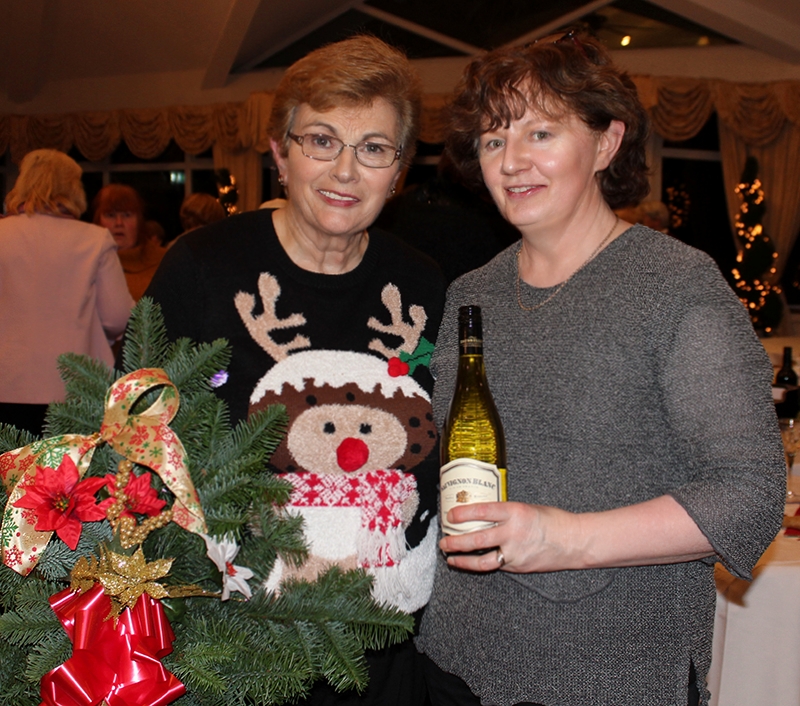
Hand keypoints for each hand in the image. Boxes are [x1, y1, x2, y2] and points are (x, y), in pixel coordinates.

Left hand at [439, 501, 581, 573]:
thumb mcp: (526, 507)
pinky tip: (471, 562)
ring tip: (450, 556)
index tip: (450, 515)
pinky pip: (495, 565)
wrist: (574, 541)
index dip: (463, 514)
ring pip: (482, 560)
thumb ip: (505, 512)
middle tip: (443, 540)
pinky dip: (481, 564)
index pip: (482, 511)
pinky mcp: (518, 567)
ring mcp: (515, 553)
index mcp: (515, 512)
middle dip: (456, 541)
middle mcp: (513, 533)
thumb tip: (482, 514)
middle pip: (476, 539)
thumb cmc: (552, 520)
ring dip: (462, 559)